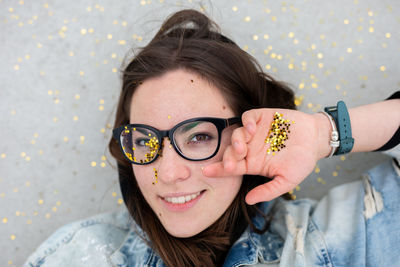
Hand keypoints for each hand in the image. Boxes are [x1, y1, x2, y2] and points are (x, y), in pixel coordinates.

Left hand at [203, 108, 321, 204]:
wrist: (317, 140)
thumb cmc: (302, 161)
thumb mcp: (287, 181)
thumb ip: (268, 191)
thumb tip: (248, 201)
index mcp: (253, 163)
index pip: (231, 167)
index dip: (218, 170)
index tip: (207, 172)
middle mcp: (250, 147)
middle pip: (230, 151)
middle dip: (227, 157)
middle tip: (231, 163)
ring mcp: (255, 132)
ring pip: (236, 134)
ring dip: (236, 141)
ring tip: (243, 147)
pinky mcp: (262, 117)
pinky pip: (248, 118)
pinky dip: (247, 122)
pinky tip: (252, 128)